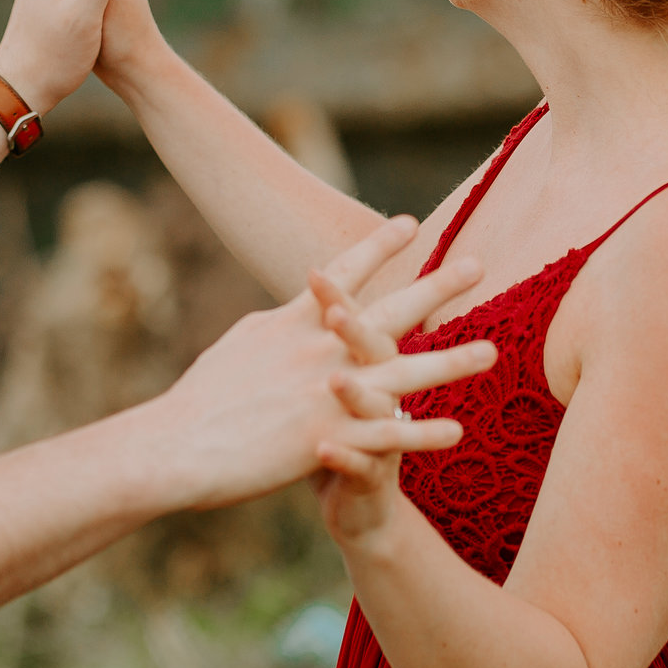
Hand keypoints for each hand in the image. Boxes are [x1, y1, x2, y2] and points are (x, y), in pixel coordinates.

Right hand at [142, 218, 496, 510]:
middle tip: (479, 262)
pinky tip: (458, 432)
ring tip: (494, 351)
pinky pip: (385, 436)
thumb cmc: (198, 401)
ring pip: (403, 373)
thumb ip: (275, 328)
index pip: (344, 273)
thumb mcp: (239, 345)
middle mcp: (318, 348)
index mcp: (294, 322)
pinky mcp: (324, 437)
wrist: (173, 445)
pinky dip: (422, 433)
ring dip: (452, 361)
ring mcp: (324, 392)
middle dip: (437, 286)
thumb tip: (289, 312)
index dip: (378, 246)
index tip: (410, 222)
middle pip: (389, 311)